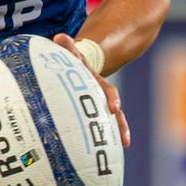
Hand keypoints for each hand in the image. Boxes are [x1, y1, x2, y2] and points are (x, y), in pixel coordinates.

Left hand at [52, 32, 129, 147]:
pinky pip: (102, 125)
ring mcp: (98, 104)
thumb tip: (60, 36)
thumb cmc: (70, 64)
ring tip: (125, 144)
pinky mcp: (94, 113)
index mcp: (95, 82)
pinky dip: (106, 135)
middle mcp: (100, 93)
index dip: (111, 98)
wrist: (76, 68)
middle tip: (125, 136)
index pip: (106, 90)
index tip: (115, 107)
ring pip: (111, 118)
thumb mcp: (70, 56)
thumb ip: (67, 48)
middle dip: (119, 121)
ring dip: (118, 130)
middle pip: (113, 108)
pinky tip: (110, 149)